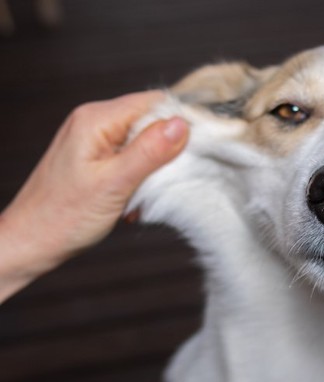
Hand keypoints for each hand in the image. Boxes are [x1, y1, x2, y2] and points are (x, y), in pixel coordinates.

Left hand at [0, 91, 188, 301]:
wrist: (30, 243)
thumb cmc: (63, 217)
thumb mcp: (114, 184)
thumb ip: (149, 152)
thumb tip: (182, 125)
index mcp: (96, 120)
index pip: (153, 102)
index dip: (180, 122)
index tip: (199, 148)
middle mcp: (93, 122)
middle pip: (149, 121)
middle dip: (166, 151)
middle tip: (166, 180)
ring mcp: (93, 139)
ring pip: (143, 142)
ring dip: (153, 168)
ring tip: (142, 195)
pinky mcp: (94, 157)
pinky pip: (130, 157)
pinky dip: (139, 177)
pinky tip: (133, 200)